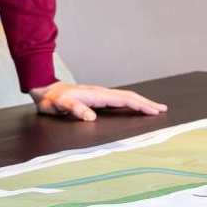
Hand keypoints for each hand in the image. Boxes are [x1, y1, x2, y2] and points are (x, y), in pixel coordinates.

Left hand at [30, 81, 167, 120]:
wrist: (44, 89)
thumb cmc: (52, 99)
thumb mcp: (60, 104)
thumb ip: (75, 109)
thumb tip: (91, 117)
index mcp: (96, 95)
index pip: (123, 99)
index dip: (140, 105)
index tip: (155, 110)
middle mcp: (99, 93)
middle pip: (127, 96)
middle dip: (145, 103)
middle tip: (162, 109)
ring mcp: (97, 94)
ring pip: (123, 97)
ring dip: (138, 102)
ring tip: (152, 108)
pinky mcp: (94, 98)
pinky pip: (116, 100)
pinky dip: (128, 103)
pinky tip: (131, 107)